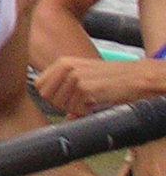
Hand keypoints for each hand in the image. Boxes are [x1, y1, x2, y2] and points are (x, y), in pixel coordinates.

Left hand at [36, 56, 165, 115]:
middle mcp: (66, 67)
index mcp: (62, 63)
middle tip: (79, 103)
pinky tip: (96, 104)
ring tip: (90, 102)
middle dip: (60, 104)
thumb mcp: (85, 78)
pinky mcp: (84, 88)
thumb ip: (66, 90)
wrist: (135, 77)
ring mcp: (74, 76)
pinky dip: (84, 112)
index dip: (51, 96)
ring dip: (74, 109)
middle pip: (46, 96)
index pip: (39, 85)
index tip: (65, 100)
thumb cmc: (111, 79)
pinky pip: (75, 109)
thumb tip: (60, 113)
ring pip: (60, 104)